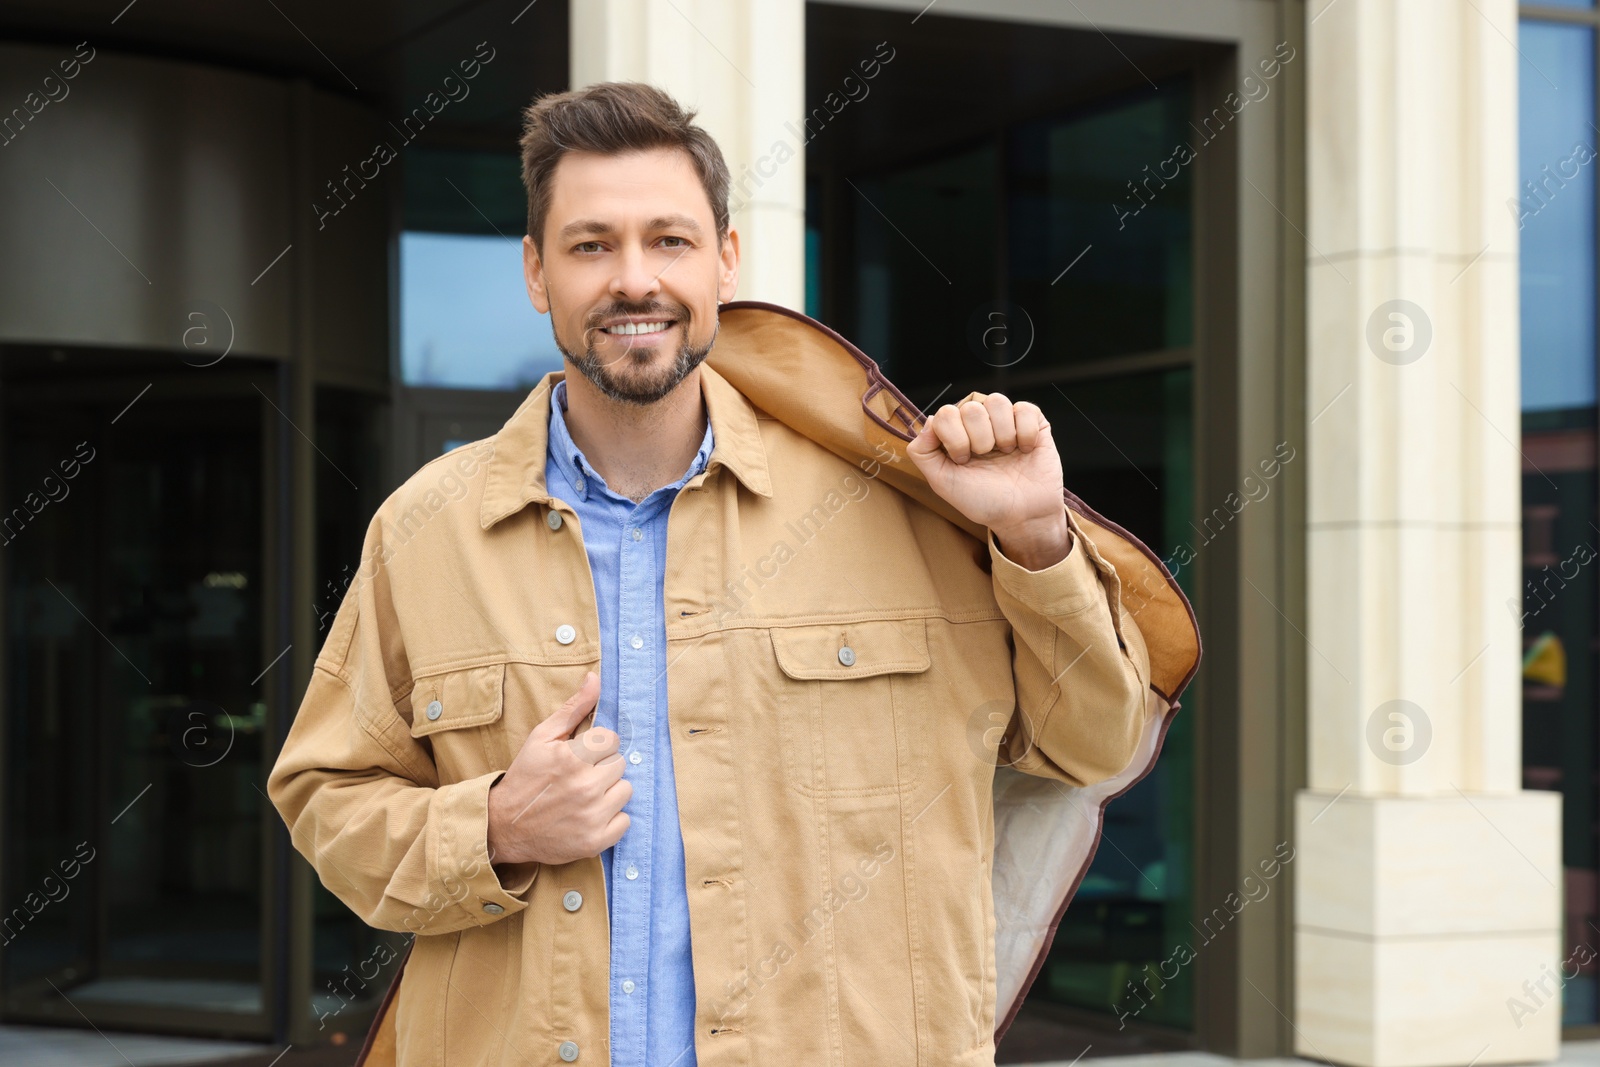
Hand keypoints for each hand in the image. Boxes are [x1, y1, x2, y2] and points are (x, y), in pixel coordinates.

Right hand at [486, 671, 631, 865]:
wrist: (505, 826)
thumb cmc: (526, 777)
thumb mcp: (542, 737)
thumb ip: (573, 708)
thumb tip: (596, 678)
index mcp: (572, 758)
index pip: (612, 739)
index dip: (596, 746)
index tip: (580, 756)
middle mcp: (585, 787)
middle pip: (620, 764)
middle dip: (603, 767)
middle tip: (579, 777)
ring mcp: (592, 816)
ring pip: (626, 790)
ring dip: (609, 791)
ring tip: (585, 795)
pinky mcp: (595, 840)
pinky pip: (625, 821)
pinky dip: (611, 819)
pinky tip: (590, 815)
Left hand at [907, 395, 1071, 568]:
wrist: (1022, 516)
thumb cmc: (983, 501)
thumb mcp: (943, 482)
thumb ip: (923, 452)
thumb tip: (928, 420)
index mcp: (956, 433)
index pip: (946, 414)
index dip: (954, 439)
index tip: (963, 460)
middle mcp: (980, 423)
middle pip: (971, 408)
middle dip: (979, 440)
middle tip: (986, 458)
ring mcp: (1006, 420)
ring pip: (997, 401)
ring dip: (1002, 434)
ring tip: (1006, 454)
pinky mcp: (1034, 422)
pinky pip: (1025, 409)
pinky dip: (1024, 433)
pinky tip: (1024, 450)